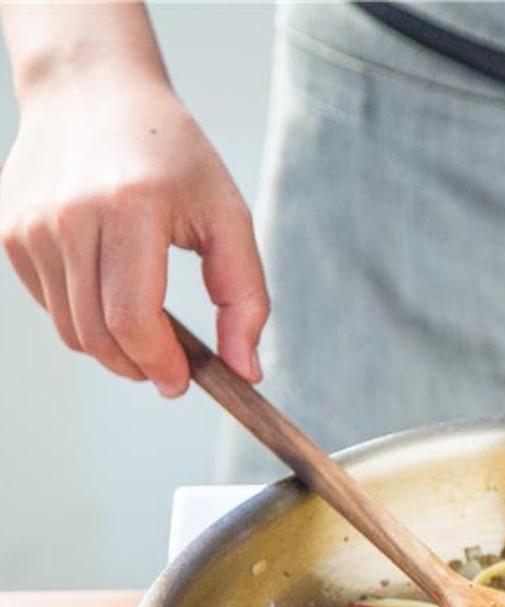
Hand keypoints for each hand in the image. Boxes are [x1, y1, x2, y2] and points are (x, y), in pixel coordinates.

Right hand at [0, 72, 266, 395]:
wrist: (93, 91)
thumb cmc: (171, 155)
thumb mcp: (228, 216)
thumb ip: (244, 297)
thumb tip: (244, 371)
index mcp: (131, 206)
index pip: (132, 318)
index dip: (159, 364)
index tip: (182, 382)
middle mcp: (70, 214)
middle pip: (97, 334)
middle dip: (138, 366)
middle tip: (169, 368)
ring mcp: (30, 223)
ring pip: (69, 329)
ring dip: (111, 350)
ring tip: (147, 335)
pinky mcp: (8, 229)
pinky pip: (49, 305)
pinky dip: (84, 318)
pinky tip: (111, 294)